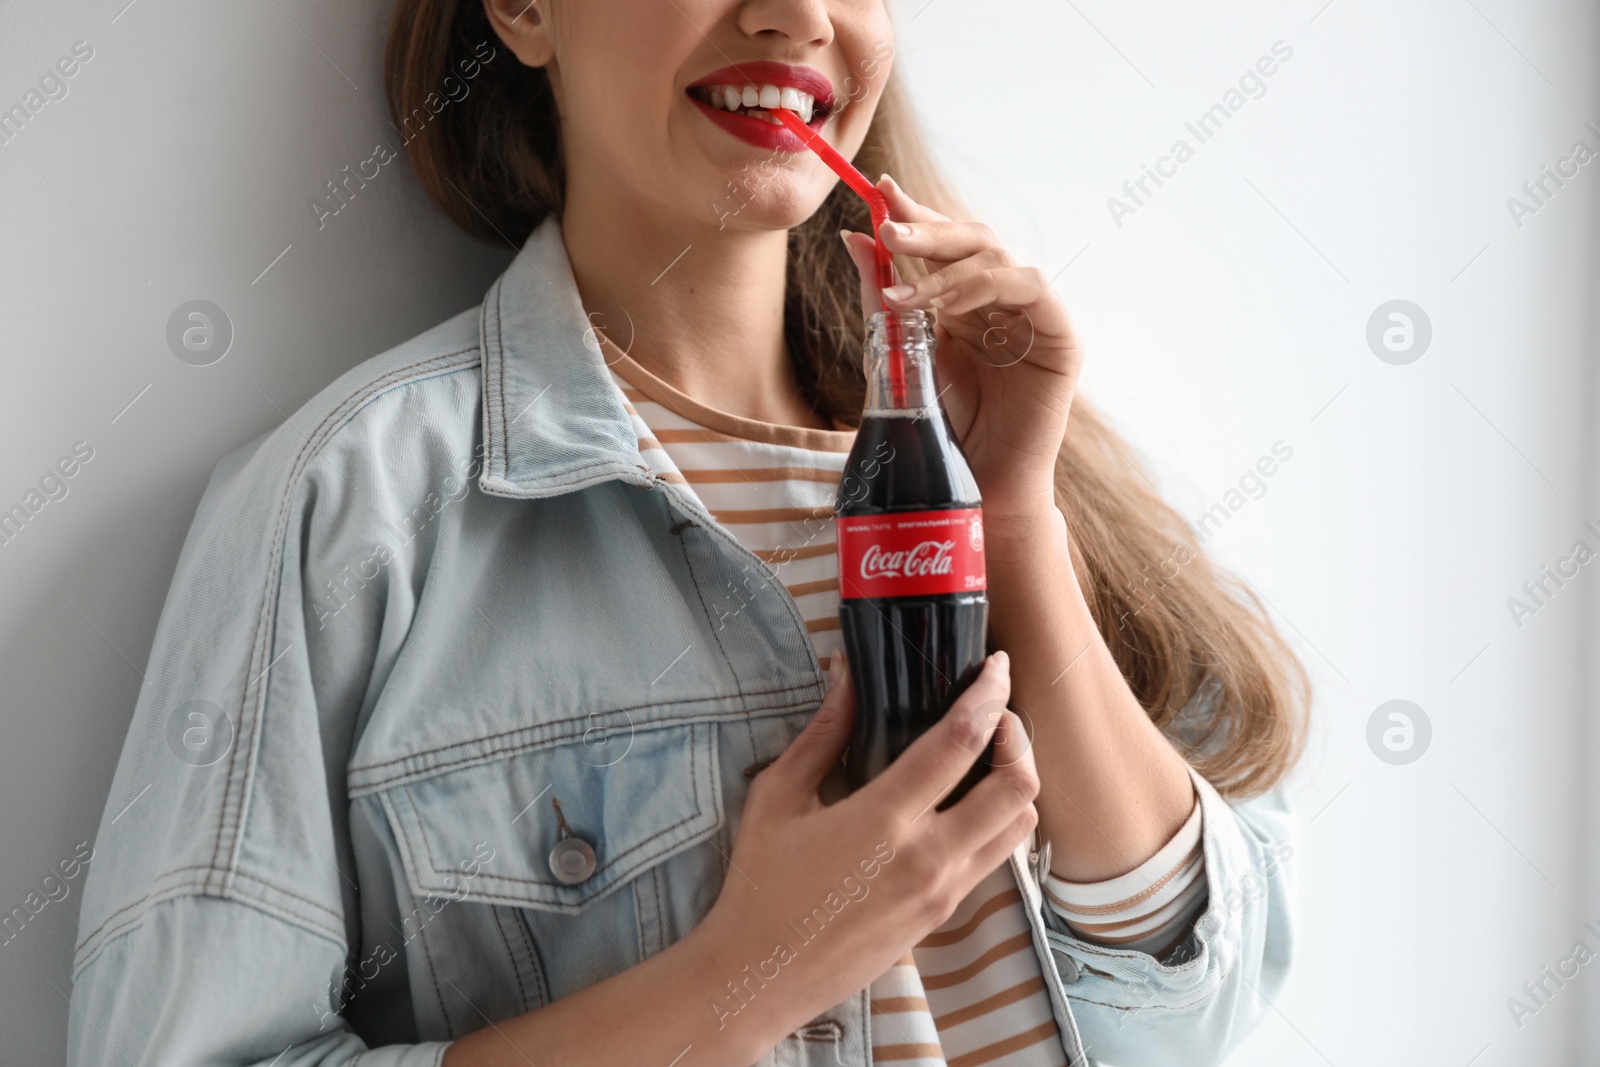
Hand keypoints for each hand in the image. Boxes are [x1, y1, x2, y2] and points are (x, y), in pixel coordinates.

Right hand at [696, 652, 1038, 1052]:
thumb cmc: (760, 884)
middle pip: (1017, 786)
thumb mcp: (778, 797)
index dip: (989, 694)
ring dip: (1017, 781)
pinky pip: (996, 858)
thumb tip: (847, 673)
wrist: (759, 976)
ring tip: (990, 755)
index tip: (995, 666)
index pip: (962, 742)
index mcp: (884, 820)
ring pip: (1020, 826)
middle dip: (1019, 737)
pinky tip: (968, 802)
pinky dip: (999, 820)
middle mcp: (928, 857)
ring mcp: (941, 891)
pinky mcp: (942, 915)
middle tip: (996, 713)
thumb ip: (822, 733)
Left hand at [841, 177, 1081, 523]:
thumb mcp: (900, 354)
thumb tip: (852, 238)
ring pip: (997, 256)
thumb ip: (882, 300)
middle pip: (972, 239)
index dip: (916, 213)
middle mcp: (1005, 301)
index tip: (877, 190)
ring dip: (946, 265)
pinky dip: (986, 286)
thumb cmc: (942, 430)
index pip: (946, 242)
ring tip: (903, 283)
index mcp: (969, 301)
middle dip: (927, 228)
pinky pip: (1030, 287)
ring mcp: (1036, 316)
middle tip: (887, 224)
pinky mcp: (1062, 337)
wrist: (978, 487)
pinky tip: (948, 305)